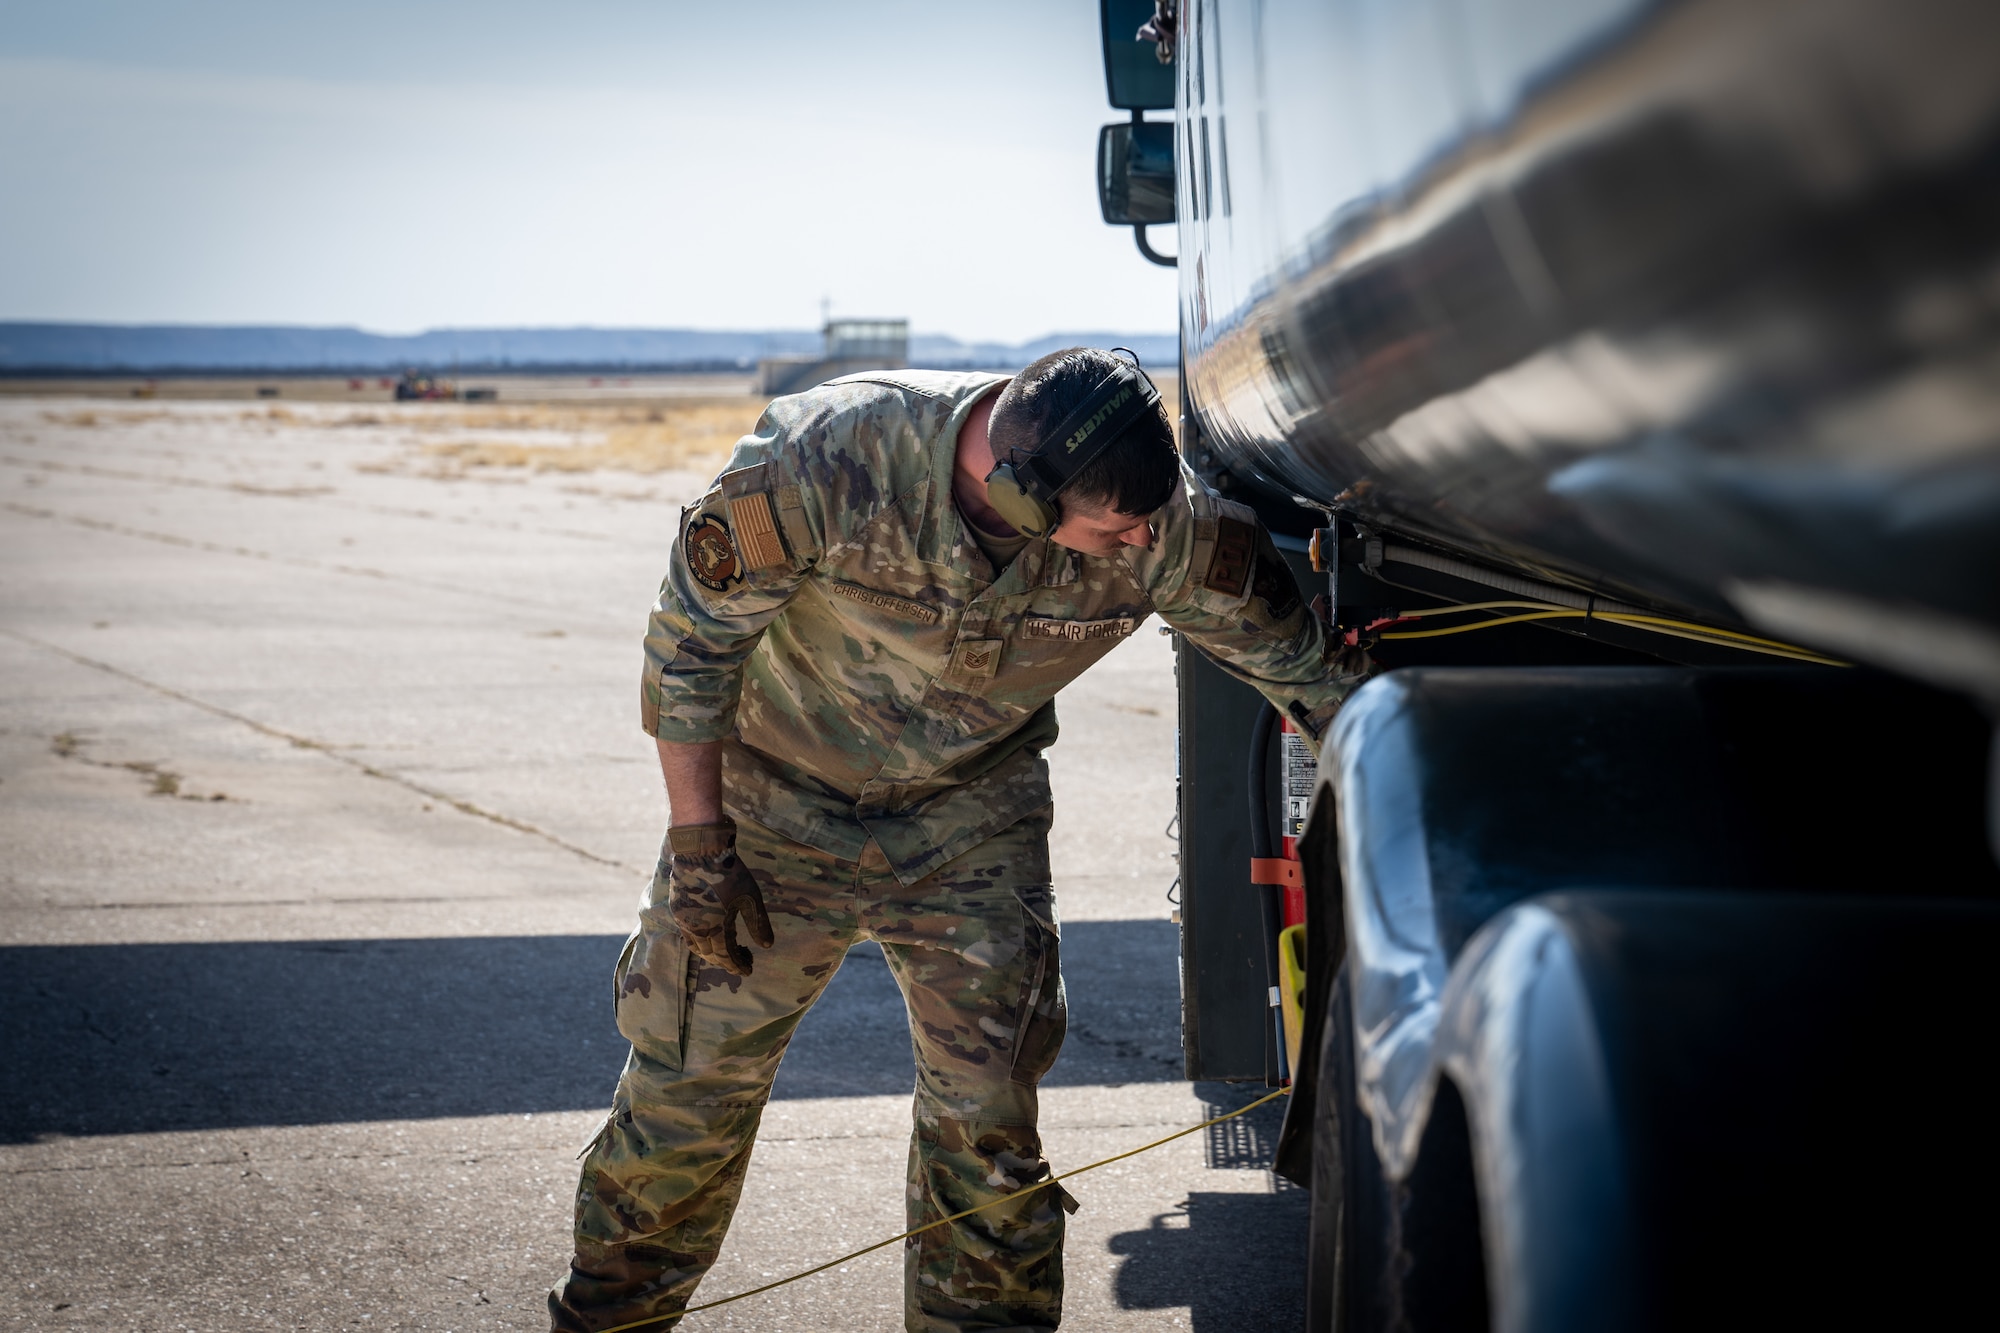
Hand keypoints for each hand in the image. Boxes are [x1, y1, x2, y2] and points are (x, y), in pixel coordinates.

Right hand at [665, 821, 774, 975]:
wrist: (700, 850)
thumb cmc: (729, 873)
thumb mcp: (751, 898)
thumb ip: (758, 924)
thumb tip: (767, 946)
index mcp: (714, 929)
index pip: (726, 957)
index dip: (737, 966)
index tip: (748, 971)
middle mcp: (695, 928)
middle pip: (710, 954)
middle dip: (726, 961)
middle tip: (742, 961)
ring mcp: (683, 918)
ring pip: (696, 946)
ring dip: (711, 953)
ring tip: (727, 951)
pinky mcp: (677, 908)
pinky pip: (687, 933)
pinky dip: (700, 941)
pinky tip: (709, 935)